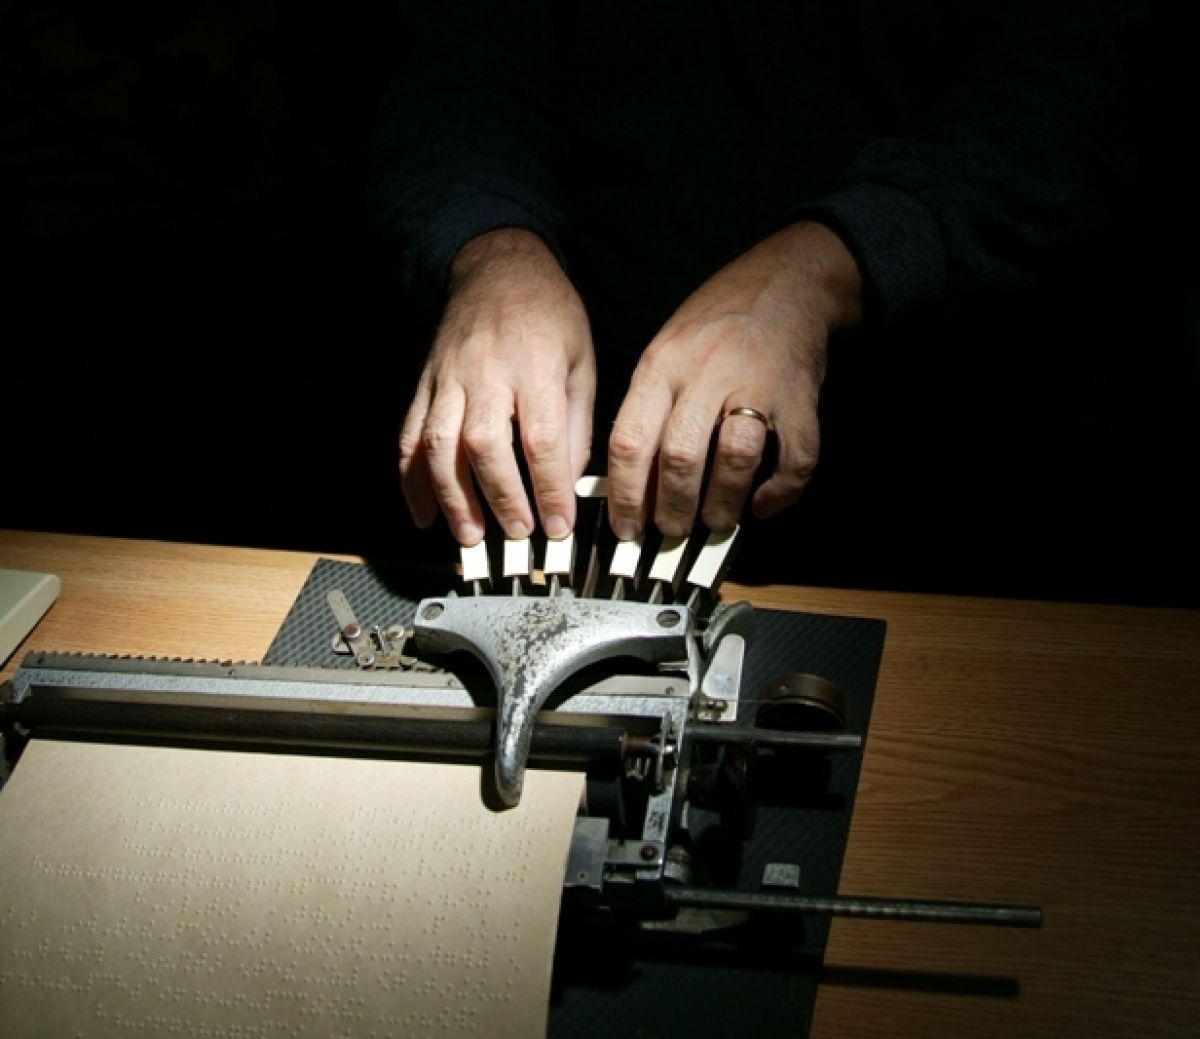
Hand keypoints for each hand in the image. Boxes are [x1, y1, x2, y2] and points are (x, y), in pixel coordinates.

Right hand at [399, 229, 596, 544]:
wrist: (496, 267)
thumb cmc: (549, 316)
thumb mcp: (581, 362)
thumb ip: (576, 425)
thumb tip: (568, 485)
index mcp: (535, 365)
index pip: (542, 438)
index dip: (550, 488)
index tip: (559, 526)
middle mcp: (485, 372)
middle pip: (484, 444)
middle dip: (500, 497)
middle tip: (519, 533)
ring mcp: (447, 378)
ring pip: (438, 444)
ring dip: (453, 497)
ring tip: (471, 534)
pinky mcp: (424, 385)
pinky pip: (409, 436)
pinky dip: (412, 480)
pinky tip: (424, 513)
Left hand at [606, 221, 861, 538]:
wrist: (786, 280)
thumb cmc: (718, 322)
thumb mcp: (665, 349)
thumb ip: (646, 407)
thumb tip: (626, 480)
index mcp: (662, 364)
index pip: (630, 440)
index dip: (625, 495)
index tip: (626, 526)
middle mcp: (706, 373)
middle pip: (679, 456)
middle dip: (671, 508)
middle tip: (670, 531)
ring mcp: (757, 384)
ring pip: (734, 458)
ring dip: (722, 503)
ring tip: (715, 522)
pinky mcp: (800, 397)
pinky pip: (796, 456)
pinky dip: (781, 490)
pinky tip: (765, 504)